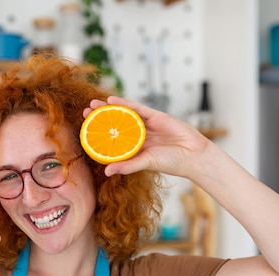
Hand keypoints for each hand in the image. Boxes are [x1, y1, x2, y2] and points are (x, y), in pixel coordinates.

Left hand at [84, 96, 211, 178]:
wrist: (193, 154)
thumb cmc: (172, 163)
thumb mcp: (146, 163)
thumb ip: (127, 166)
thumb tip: (106, 171)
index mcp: (134, 149)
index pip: (112, 140)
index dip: (99, 135)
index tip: (84, 131)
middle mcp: (138, 136)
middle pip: (115, 125)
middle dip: (99, 119)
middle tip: (84, 113)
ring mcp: (146, 125)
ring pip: (123, 114)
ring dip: (108, 109)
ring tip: (92, 104)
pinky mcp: (155, 116)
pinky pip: (136, 108)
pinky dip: (124, 103)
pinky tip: (111, 100)